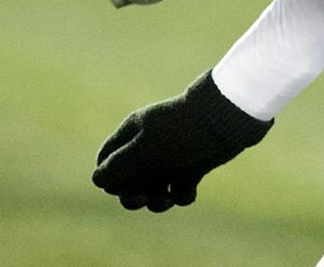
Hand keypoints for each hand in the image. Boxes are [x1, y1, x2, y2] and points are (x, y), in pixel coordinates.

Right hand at [93, 73, 270, 211]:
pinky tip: (188, 189)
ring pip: (152, 189)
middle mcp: (148, 146)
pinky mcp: (191, 167)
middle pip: (128, 181)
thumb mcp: (145, 149)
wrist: (225, 121)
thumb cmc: (181, 132)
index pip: (106, 160)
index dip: (109, 178)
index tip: (122, 183)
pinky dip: (182, 195)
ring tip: (169, 198)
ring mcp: (170, 158)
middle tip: (145, 198)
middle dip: (133, 196)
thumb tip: (97, 180)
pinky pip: (178, 191)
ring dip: (157, 201)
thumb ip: (119, 165)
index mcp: (132, 134)